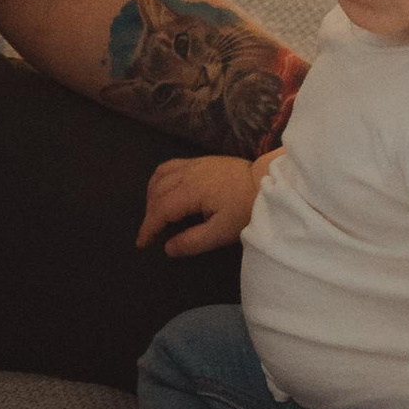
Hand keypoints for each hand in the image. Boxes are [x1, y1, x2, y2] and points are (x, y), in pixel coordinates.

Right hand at [138, 156, 260, 254]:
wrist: (266, 181)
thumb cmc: (246, 208)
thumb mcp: (222, 232)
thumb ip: (193, 241)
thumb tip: (168, 248)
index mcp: (191, 191)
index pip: (160, 209)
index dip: (148, 227)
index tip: (142, 243)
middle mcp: (187, 173)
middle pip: (156, 192)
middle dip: (149, 214)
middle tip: (152, 233)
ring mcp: (193, 164)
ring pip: (159, 176)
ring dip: (151, 195)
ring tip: (155, 213)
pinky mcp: (199, 160)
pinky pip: (169, 166)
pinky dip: (159, 179)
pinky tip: (164, 190)